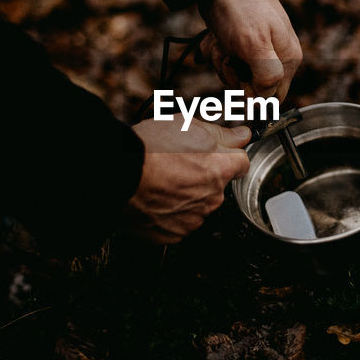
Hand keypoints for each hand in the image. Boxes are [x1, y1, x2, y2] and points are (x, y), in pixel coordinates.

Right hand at [126, 118, 251, 242]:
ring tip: (163, 181)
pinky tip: (156, 198)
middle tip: (178, 164)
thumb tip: (243, 135)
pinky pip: (181, 222)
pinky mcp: (176, 233)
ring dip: (187, 195)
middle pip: (218, 185)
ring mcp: (195, 217)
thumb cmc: (148, 150)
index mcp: (220, 169)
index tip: (216, 153)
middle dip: (204, 175)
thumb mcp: (187, 125)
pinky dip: (172, 213)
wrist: (117, 176)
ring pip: (199, 204)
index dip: (227, 155)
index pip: (241, 162)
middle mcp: (212, 197)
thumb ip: (221, 134)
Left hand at [199, 0, 301, 100]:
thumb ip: (266, 76)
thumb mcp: (255, 44)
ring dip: (222, 61)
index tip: (240, 75)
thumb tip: (266, 100)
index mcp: (288, 58)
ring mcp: (256, 48)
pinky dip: (215, 51)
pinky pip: (225, 60)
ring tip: (221, 40)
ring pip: (235, 75)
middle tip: (230, 51)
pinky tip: (215, 36)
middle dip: (233, 74)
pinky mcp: (239, 41)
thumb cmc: (240, 6)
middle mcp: (276, 56)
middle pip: (251, 88)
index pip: (274, 98)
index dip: (252, 94)